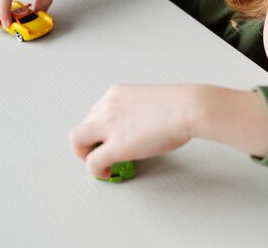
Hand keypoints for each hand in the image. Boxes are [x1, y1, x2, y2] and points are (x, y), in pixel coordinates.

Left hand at [70, 84, 192, 178]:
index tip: (106, 137)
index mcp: (116, 94)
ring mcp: (108, 125)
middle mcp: (107, 106)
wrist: (189, 108)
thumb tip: (136, 128)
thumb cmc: (180, 105)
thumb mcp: (149, 101)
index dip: (99, 128)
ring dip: (85, 154)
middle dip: (90, 141)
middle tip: (100, 152)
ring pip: (78, 141)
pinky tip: (106, 172)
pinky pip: (92, 162)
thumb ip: (135, 112)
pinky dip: (95, 170)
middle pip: (83, 126)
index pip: (95, 112)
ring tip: (99, 163)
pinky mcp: (115, 146)